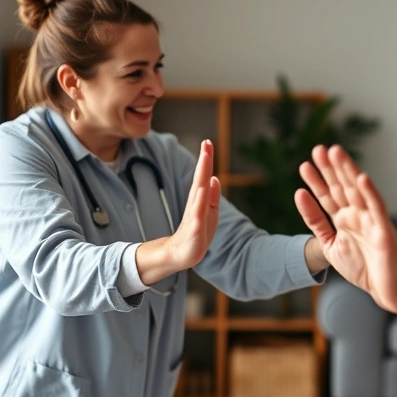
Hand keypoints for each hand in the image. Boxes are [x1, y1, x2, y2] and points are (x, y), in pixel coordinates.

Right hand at [169, 140, 220, 267]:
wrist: (182, 254)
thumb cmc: (197, 232)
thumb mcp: (209, 212)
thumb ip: (211, 196)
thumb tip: (214, 178)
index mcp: (200, 199)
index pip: (204, 176)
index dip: (206, 159)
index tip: (207, 141)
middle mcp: (195, 204)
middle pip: (200, 179)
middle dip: (204, 161)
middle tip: (206, 142)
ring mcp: (194, 215)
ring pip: (199, 193)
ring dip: (202, 176)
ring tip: (205, 160)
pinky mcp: (194, 229)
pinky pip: (197, 214)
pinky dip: (200, 203)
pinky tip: (202, 192)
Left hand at [294, 145, 396, 315]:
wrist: (386, 291)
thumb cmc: (362, 268)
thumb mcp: (330, 244)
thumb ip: (315, 221)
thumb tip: (299, 194)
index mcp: (345, 219)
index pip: (327, 195)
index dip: (316, 180)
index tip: (304, 165)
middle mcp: (358, 215)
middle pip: (342, 187)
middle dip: (331, 168)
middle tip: (319, 149)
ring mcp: (372, 220)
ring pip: (358, 191)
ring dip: (348, 171)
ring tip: (336, 152)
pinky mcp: (384, 231)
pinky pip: (377, 209)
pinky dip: (370, 193)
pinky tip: (362, 178)